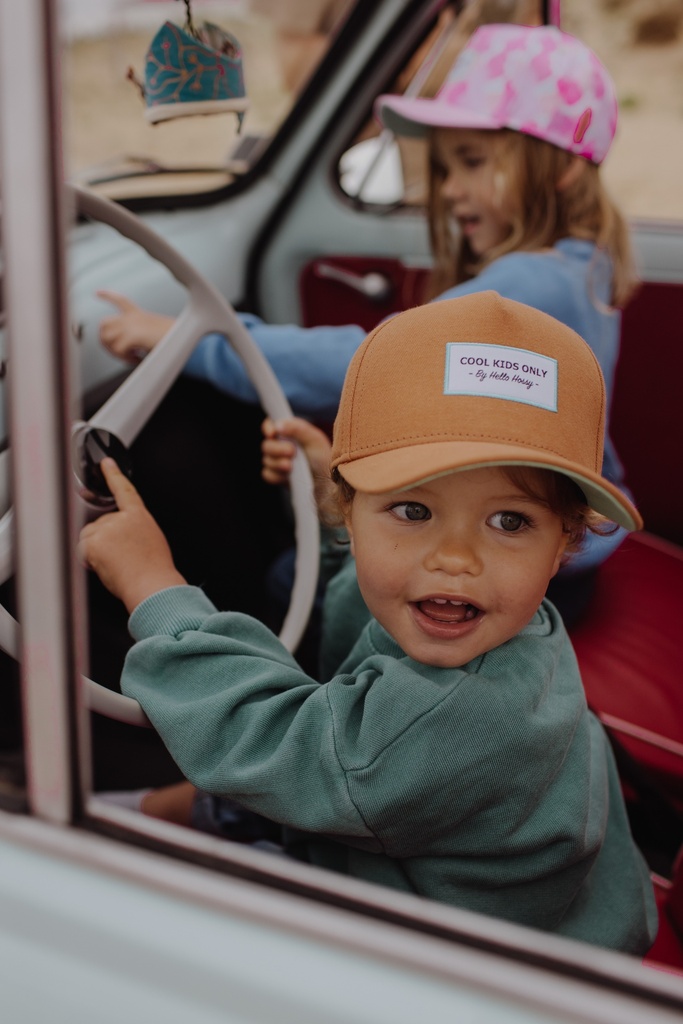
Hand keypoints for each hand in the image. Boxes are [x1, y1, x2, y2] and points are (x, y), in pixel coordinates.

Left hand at [79, 458, 185, 612]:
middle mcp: (121, 519)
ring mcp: (107, 529)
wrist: (151, 584)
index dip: (114, 474)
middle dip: (103, 541)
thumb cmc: (154, 570)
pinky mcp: (95, 542)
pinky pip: (83, 550)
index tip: (106, 463)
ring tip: (116, 563)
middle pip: (99, 524)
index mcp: (139, 516)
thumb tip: (119, 537)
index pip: (124, 490)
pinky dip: (90, 560)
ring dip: (96, 550)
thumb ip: (133, 530)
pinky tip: (106, 566)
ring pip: (89, 537)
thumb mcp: (151, 540)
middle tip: (120, 557)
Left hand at [98, 290, 174, 362]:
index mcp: (139, 314)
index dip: (107, 295)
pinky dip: (125, 359)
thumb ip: (141, 336)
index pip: (120, 300)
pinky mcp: (133, 336)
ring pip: (106, 338)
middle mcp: (132, 318)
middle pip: (103, 324)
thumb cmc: (175, 339)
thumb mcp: (154, 332)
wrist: (186, 338)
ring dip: (115, 351)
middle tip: (120, 352)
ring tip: (130, 356)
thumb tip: (133, 349)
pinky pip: (118, 350)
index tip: (98, 292)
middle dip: (106, 340)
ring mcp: (131, 326)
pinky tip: (137, 359)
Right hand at [261, 417, 332, 511]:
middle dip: (277, 449)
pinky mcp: (277, 476)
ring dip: (278, 463)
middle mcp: (280, 445)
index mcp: (289, 432)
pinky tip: (288, 477)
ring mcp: (277, 461)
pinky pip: (268, 474)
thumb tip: (278, 425)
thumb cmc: (323, 458)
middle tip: (292, 452)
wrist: (326, 482)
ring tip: (292, 467)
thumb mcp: (314, 439)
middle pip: (266, 445)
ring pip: (266, 460)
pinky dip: (277, 476)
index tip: (272, 434)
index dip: (268, 428)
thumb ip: (297, 429)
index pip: (270, 425)